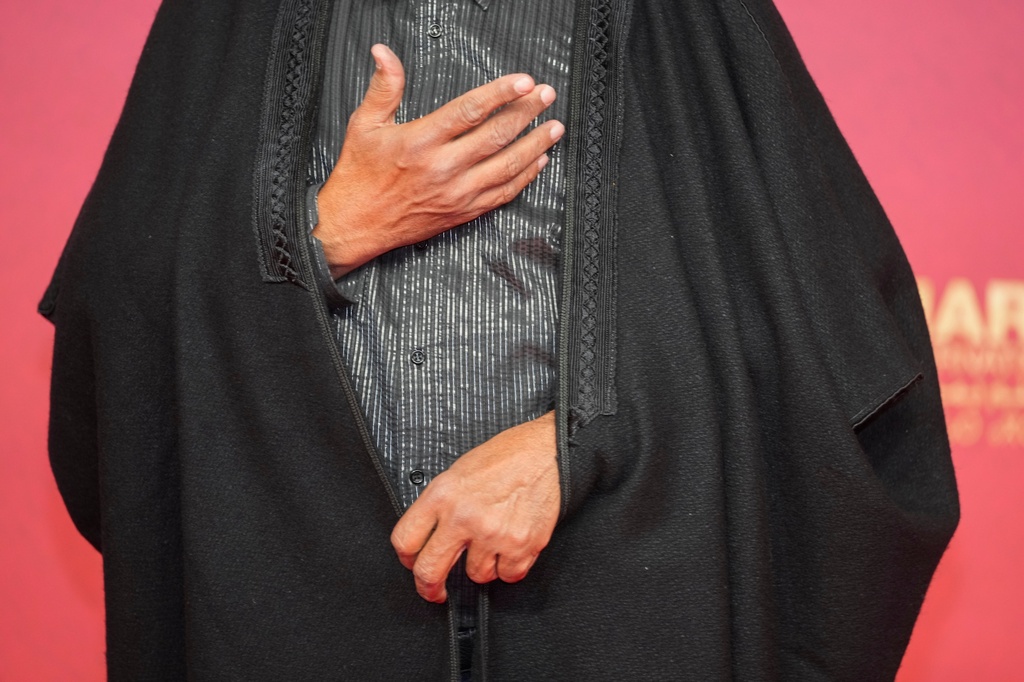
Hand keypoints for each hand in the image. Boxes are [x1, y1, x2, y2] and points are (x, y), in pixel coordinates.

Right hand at [313, 44, 563, 276]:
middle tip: (546, 96)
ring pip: (507, 167)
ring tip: (554, 127)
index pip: (470, 111)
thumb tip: (385, 53)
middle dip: (527, 113)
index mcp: (420, 142)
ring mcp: (457, 193)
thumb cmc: (359, 176)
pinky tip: (538, 162)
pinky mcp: (463, 212)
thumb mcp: (364, 124)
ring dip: (535, 145)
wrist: (356, 224)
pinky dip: (525, 177)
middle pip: (497, 136)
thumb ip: (384, 87)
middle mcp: (443, 168)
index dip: (501, 94)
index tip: (524, 82)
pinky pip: (503, 194)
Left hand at [390, 412, 559, 602]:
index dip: (406, 558)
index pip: (405, 540)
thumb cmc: (506, 458)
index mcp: (443, 495)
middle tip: (435, 591)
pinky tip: (511, 546)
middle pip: (429, 570)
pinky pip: (508, 575)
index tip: (412, 564)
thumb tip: (429, 536)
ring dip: (483, 566)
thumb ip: (441, 506)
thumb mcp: (459, 472)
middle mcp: (464, 516)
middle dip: (429, 588)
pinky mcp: (521, 545)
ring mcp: (493, 533)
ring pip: (476, 576)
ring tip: (492, 542)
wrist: (546, 452)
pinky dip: (510, 566)